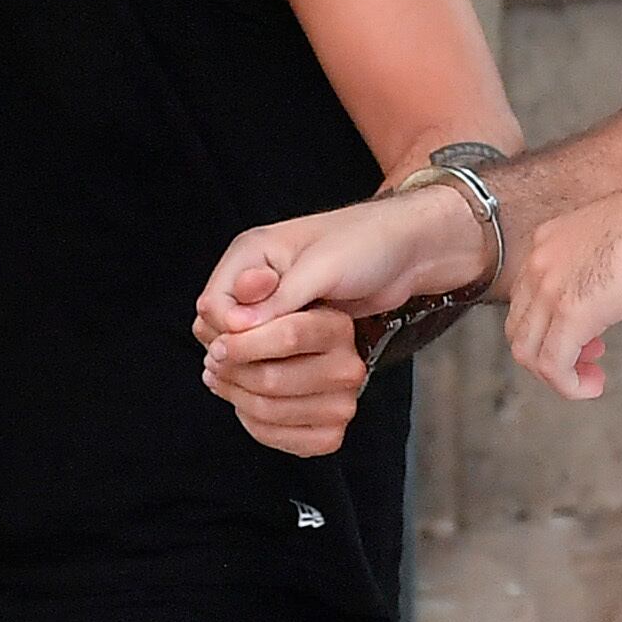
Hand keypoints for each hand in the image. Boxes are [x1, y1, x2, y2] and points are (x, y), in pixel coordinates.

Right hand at [197, 186, 488, 350]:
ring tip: (299, 369)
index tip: (261, 342)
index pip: (213, 305)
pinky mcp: (293, 323)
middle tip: (283, 362)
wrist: (409, 250)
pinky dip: (282, 365)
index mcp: (250, 253)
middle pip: (220, 331)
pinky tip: (304, 376)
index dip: (231, 331)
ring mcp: (272, 303)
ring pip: (245, 347)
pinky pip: (272, 353)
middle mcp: (253, 278)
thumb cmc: (367, 244)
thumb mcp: (322, 268)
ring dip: (266, 363)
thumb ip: (279, 299)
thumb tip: (234, 330)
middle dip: (246, 352)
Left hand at [197, 303, 366, 454]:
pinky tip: (242, 400)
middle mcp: (348, 368)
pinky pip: (274, 435)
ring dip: (234, 394)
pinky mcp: (329, 436)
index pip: (289, 336)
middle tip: (213, 361)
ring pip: (269, 408)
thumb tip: (226, 313)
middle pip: (274, 378)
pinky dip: (248, 421)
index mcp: (338, 328)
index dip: (244, 343)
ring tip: (220, 378)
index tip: (217, 344)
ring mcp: (342, 405)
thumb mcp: (272, 293)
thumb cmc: (288, 326)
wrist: (308, 358)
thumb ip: (250, 292)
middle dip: (232, 372)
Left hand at [501, 182, 621, 399]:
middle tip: (586, 359)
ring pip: (528, 352)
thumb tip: (602, 294)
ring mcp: (550, 289)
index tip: (584, 337)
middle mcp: (538, 264)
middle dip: (549, 353)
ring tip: (589, 379)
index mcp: (546, 243)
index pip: (525, 299)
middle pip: (519, 328)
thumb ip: (592, 268)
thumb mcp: (609, 243)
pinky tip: (592, 386)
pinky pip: (553, 365)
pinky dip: (569, 386)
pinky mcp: (572, 314)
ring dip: (557, 376)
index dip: (550, 327)